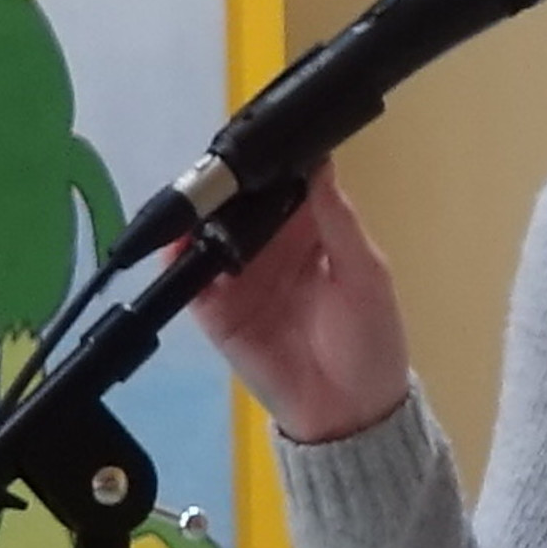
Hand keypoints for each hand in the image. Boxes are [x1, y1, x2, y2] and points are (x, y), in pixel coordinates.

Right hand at [188, 166, 411, 443]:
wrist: (348, 411)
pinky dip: (179, 260)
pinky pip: (191, 280)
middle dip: (223, 185)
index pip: (284, 184)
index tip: (252, 135)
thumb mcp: (366, 274)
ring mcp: (240, 277)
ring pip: (209, 235)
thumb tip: (320, 162)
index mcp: (312, 229)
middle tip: (209, 165)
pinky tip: (177, 242)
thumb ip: (338, 221)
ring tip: (189, 198)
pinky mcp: (215, 311)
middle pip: (239, 205)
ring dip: (197, 216)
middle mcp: (271, 246)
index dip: (269, 161)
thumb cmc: (370, 337)